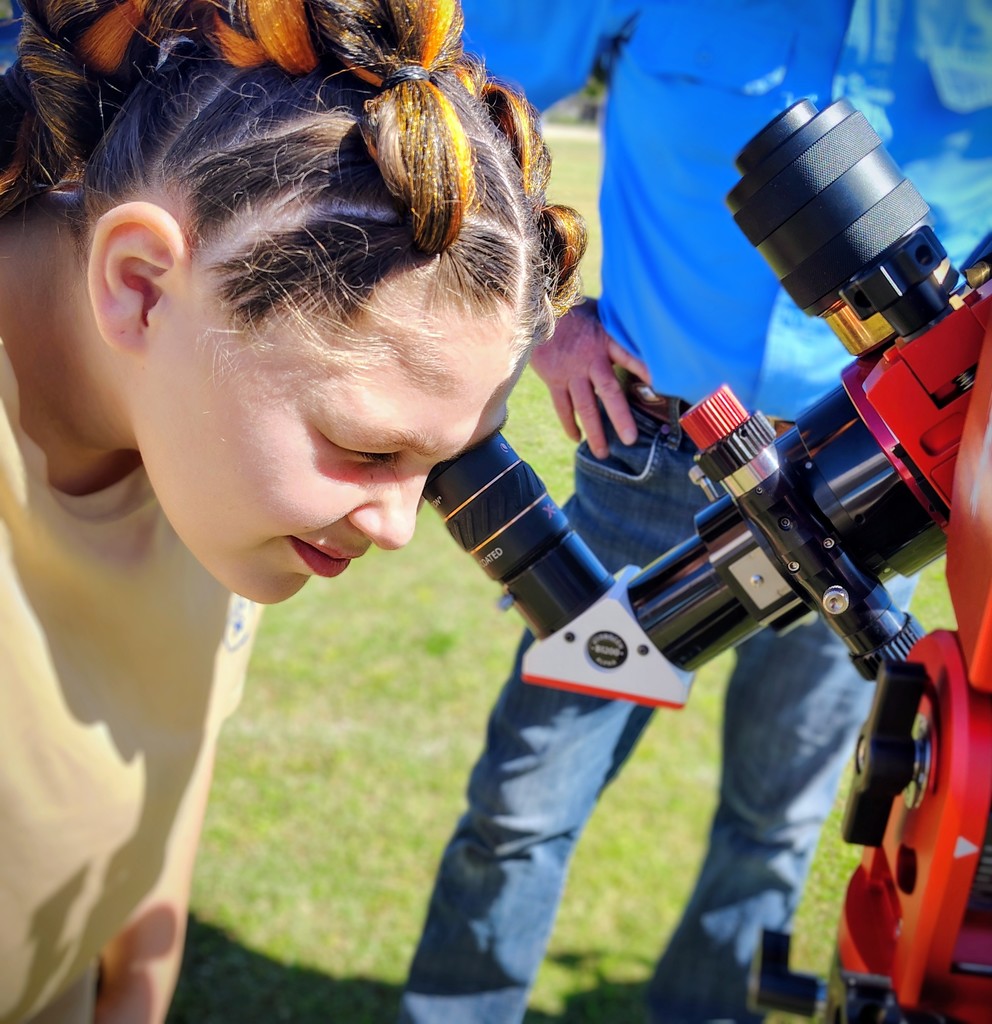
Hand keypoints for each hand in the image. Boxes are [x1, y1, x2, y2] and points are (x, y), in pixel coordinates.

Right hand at [530, 299, 650, 458]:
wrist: (540, 310)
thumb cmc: (577, 311)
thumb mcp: (603, 314)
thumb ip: (620, 330)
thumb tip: (649, 337)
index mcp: (605, 341)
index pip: (628, 355)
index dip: (643, 369)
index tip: (659, 385)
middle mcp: (589, 359)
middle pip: (607, 391)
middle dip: (620, 417)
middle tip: (630, 440)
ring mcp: (570, 371)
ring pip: (584, 406)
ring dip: (594, 431)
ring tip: (603, 452)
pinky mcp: (554, 378)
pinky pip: (562, 406)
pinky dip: (569, 423)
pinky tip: (577, 438)